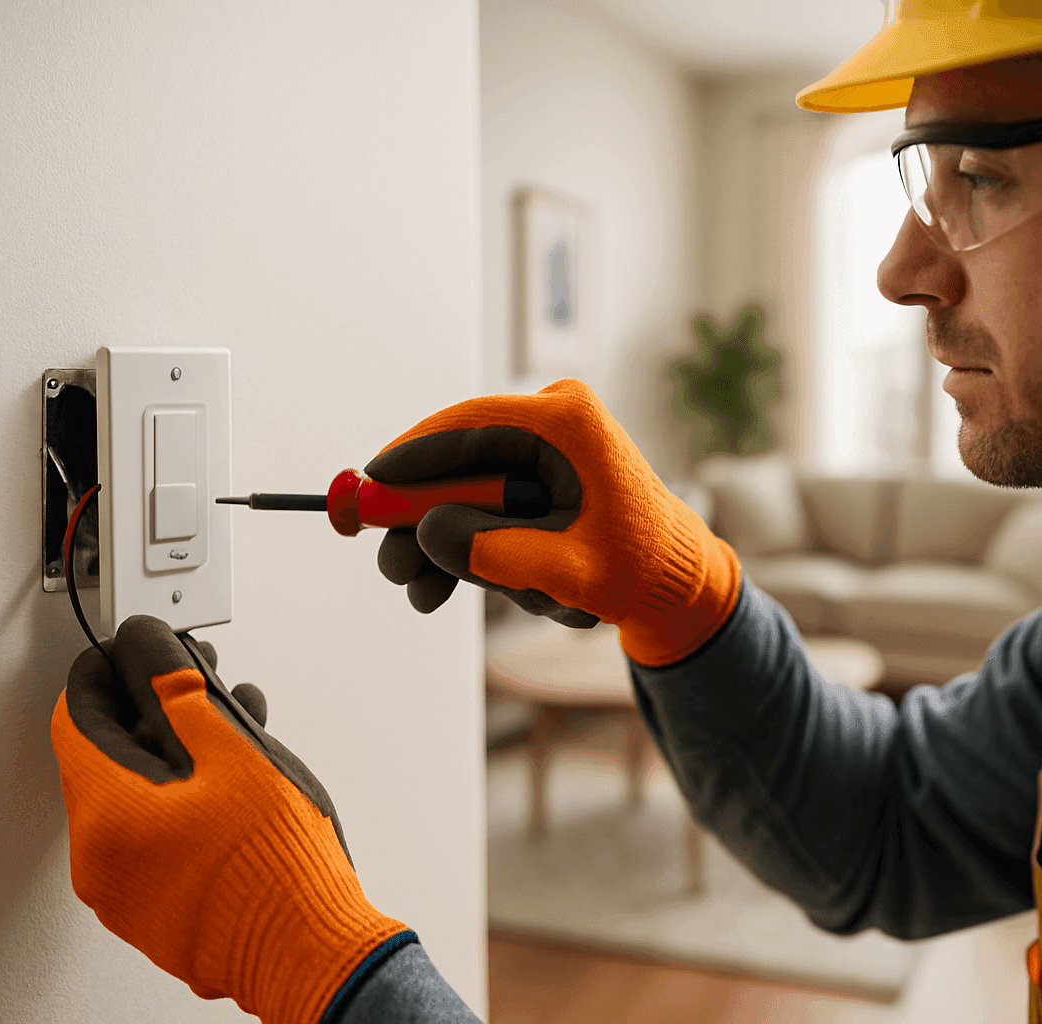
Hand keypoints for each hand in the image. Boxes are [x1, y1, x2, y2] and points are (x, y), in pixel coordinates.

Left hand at [50, 616, 411, 1023]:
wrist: (312, 951)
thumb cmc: (281, 867)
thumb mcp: (236, 753)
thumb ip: (178, 688)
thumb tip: (145, 644)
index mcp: (108, 815)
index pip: (77, 717)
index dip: (107, 671)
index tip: (133, 649)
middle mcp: (100, 859)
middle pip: (107, 754)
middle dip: (153, 707)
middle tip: (195, 678)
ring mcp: (124, 891)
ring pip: (136, 794)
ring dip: (177, 750)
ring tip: (233, 726)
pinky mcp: (154, 908)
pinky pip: (152, 834)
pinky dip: (182, 797)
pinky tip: (233, 779)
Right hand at [367, 378, 740, 666]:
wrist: (676, 585)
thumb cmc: (639, 570)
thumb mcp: (567, 571)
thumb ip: (495, 553)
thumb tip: (425, 532)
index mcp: (568, 422)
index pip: (469, 425)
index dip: (411, 457)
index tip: (366, 486)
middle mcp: (553, 423)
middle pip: (459, 462)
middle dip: (419, 519)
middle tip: (388, 565)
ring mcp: (545, 451)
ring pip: (467, 492)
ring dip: (443, 545)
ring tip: (426, 597)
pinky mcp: (540, 479)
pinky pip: (486, 507)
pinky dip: (469, 547)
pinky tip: (459, 590)